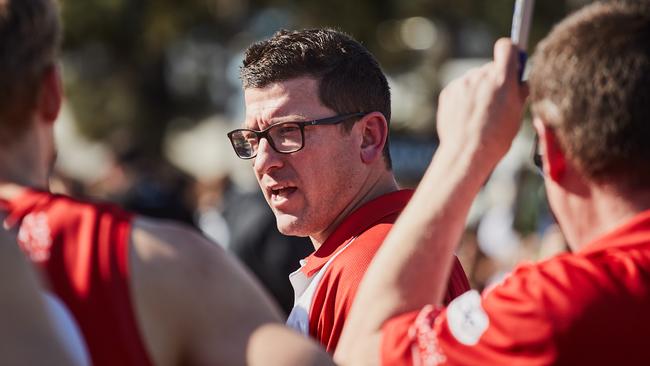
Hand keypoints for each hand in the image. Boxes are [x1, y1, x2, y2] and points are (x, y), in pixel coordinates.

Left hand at [436, 38, 528, 165]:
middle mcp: (480, 76)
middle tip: (498, 101)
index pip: (507, 47)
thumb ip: (519, 93)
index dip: (511, 53)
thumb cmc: (497, 137)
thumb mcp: (517, 114)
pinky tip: (467, 117)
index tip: (512, 62)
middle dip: (495, 80)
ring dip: (479, 91)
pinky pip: (461, 89)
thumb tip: (521, 81)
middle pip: (490, 68)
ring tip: (481, 115)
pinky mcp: (448, 92)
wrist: (467, 153)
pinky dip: (464, 99)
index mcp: (501, 79)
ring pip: (475, 80)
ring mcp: (462, 83)